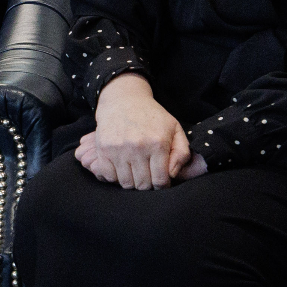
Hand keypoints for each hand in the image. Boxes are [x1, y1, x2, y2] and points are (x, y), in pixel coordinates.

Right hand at [76, 72, 188, 189]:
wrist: (124, 100)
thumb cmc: (152, 116)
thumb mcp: (175, 129)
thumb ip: (182, 153)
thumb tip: (172, 175)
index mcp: (158, 143)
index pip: (160, 181)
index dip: (162, 186)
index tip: (161, 182)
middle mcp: (138, 147)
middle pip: (143, 185)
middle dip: (147, 185)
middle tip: (148, 177)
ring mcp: (119, 149)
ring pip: (126, 183)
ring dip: (132, 182)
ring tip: (135, 173)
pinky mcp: (103, 149)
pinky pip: (108, 176)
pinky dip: (115, 177)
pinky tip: (122, 169)